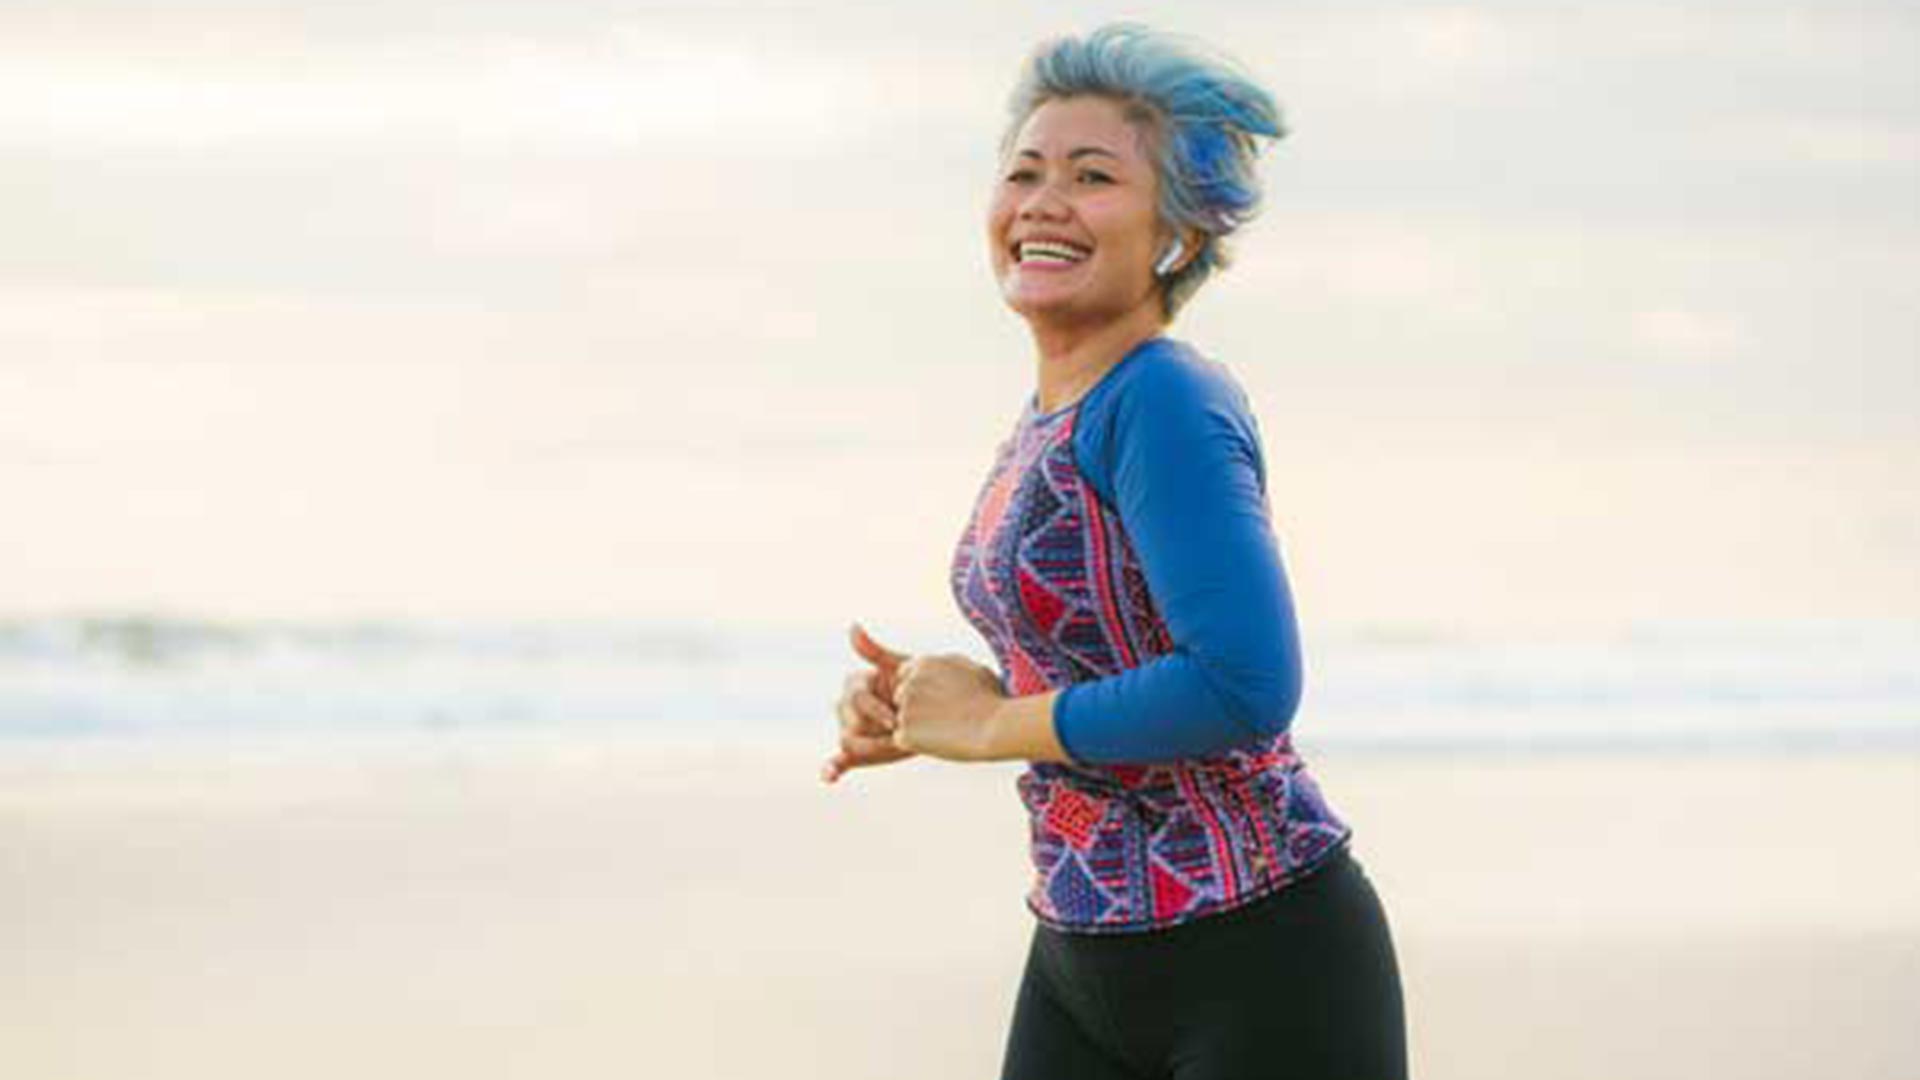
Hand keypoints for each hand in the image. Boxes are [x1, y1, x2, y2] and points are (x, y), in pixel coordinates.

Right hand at [821, 622, 918, 783]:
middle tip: (899, 732)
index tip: (896, 720)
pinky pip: (838, 761)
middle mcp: (845, 707)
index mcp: (854, 684)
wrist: (939, 716)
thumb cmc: (921, 689)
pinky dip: (831, 768)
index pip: (855, 699)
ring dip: (869, 748)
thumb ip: (875, 651)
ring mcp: (850, 731)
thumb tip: (852, 626)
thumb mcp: (903, 670)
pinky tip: (829, 776)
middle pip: (851, 723)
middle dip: (875, 728)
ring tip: (893, 746)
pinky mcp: (856, 754)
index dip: (876, 710)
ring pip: (848, 743)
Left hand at [890, 652, 1006, 761]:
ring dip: (917, 726)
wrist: (995, 727)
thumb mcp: (971, 668)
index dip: (919, 689)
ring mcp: (904, 708)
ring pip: (902, 719)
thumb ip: (947, 664)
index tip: (936, 700)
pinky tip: (940, 741)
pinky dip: (917, 743)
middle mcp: (908, 683)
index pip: (904, 675)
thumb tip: (940, 664)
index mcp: (923, 664)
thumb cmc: (990, 698)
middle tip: (943, 717)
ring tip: (946, 729)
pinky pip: (902, 739)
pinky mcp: (905, 733)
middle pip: (899, 697)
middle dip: (915, 707)